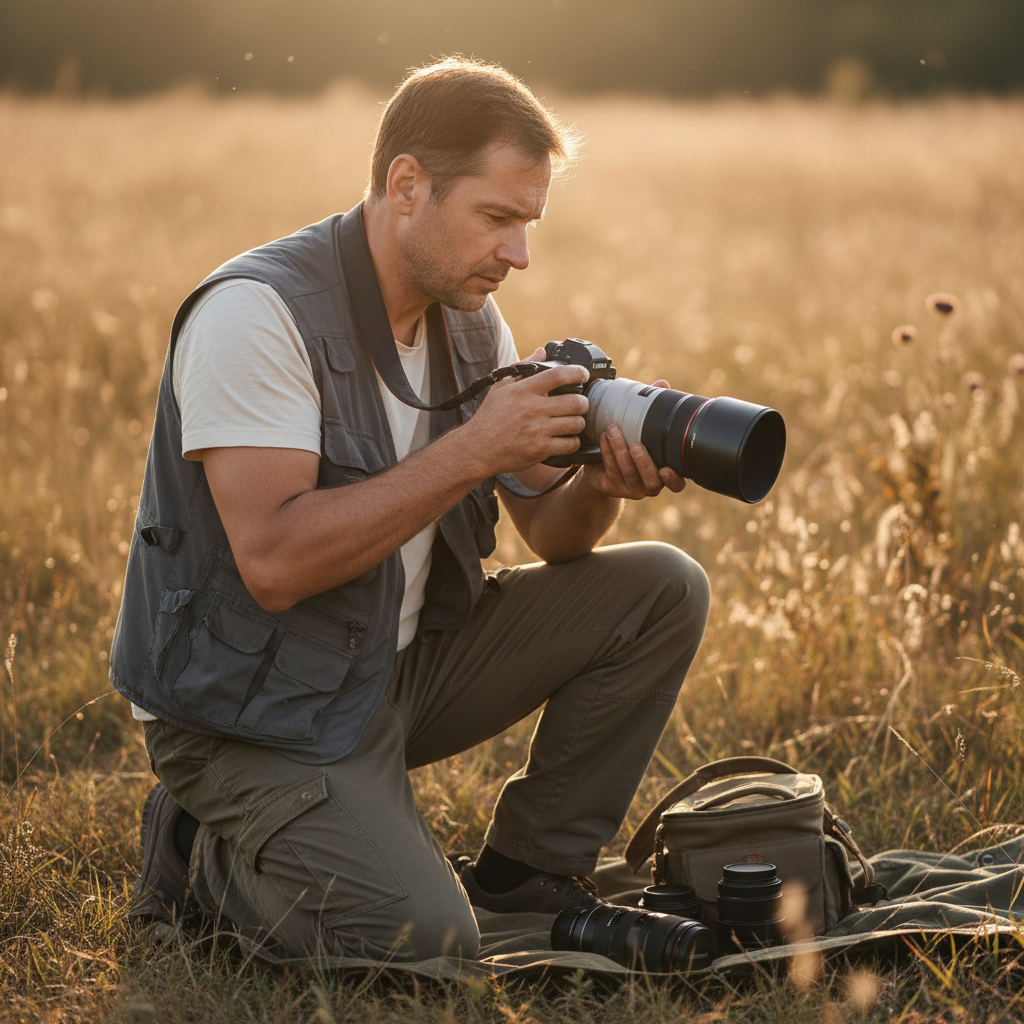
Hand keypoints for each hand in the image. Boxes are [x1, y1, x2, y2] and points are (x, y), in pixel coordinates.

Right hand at [458, 347, 589, 475]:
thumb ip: (523, 367)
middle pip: (576, 402)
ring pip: (576, 424)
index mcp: (524, 390)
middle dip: (583, 403)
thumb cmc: (489, 417)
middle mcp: (532, 409)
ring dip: (578, 423)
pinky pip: (570, 444)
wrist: (477, 448)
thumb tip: (542, 352)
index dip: (578, 372)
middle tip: (579, 404)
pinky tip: (566, 439)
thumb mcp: (501, 387)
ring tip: (572, 422)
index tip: (583, 374)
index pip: (559, 375)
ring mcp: (537, 430)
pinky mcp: (540, 450)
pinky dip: (572, 442)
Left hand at [579, 378, 686, 500]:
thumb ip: (654, 409)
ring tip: (613, 431)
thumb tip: (663, 385)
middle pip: (651, 480)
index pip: (677, 484)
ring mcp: (631, 488)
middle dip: (643, 462)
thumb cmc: (630, 445)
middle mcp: (650, 485)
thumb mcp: (643, 429)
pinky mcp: (612, 487)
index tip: (666, 469)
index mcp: (664, 473)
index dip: (673, 479)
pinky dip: (607, 452)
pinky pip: (610, 470)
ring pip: (627, 473)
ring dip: (619, 450)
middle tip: (636, 445)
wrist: (602, 467)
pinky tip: (604, 438)